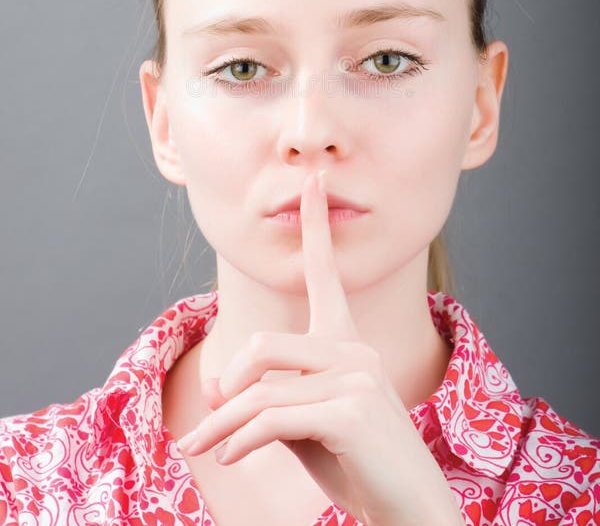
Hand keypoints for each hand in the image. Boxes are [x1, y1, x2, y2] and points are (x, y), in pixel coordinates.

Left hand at [177, 170, 463, 525]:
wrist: (408, 513)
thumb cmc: (357, 467)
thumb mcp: (303, 427)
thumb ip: (266, 399)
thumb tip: (215, 388)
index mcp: (348, 344)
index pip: (328, 274)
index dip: (317, 226)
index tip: (312, 183)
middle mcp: (355, 350)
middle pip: (264, 346)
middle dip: (227, 386)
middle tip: (203, 425)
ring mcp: (356, 377)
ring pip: (259, 387)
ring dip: (221, 423)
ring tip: (201, 448)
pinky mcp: (348, 410)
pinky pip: (270, 416)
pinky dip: (239, 438)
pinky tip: (228, 457)